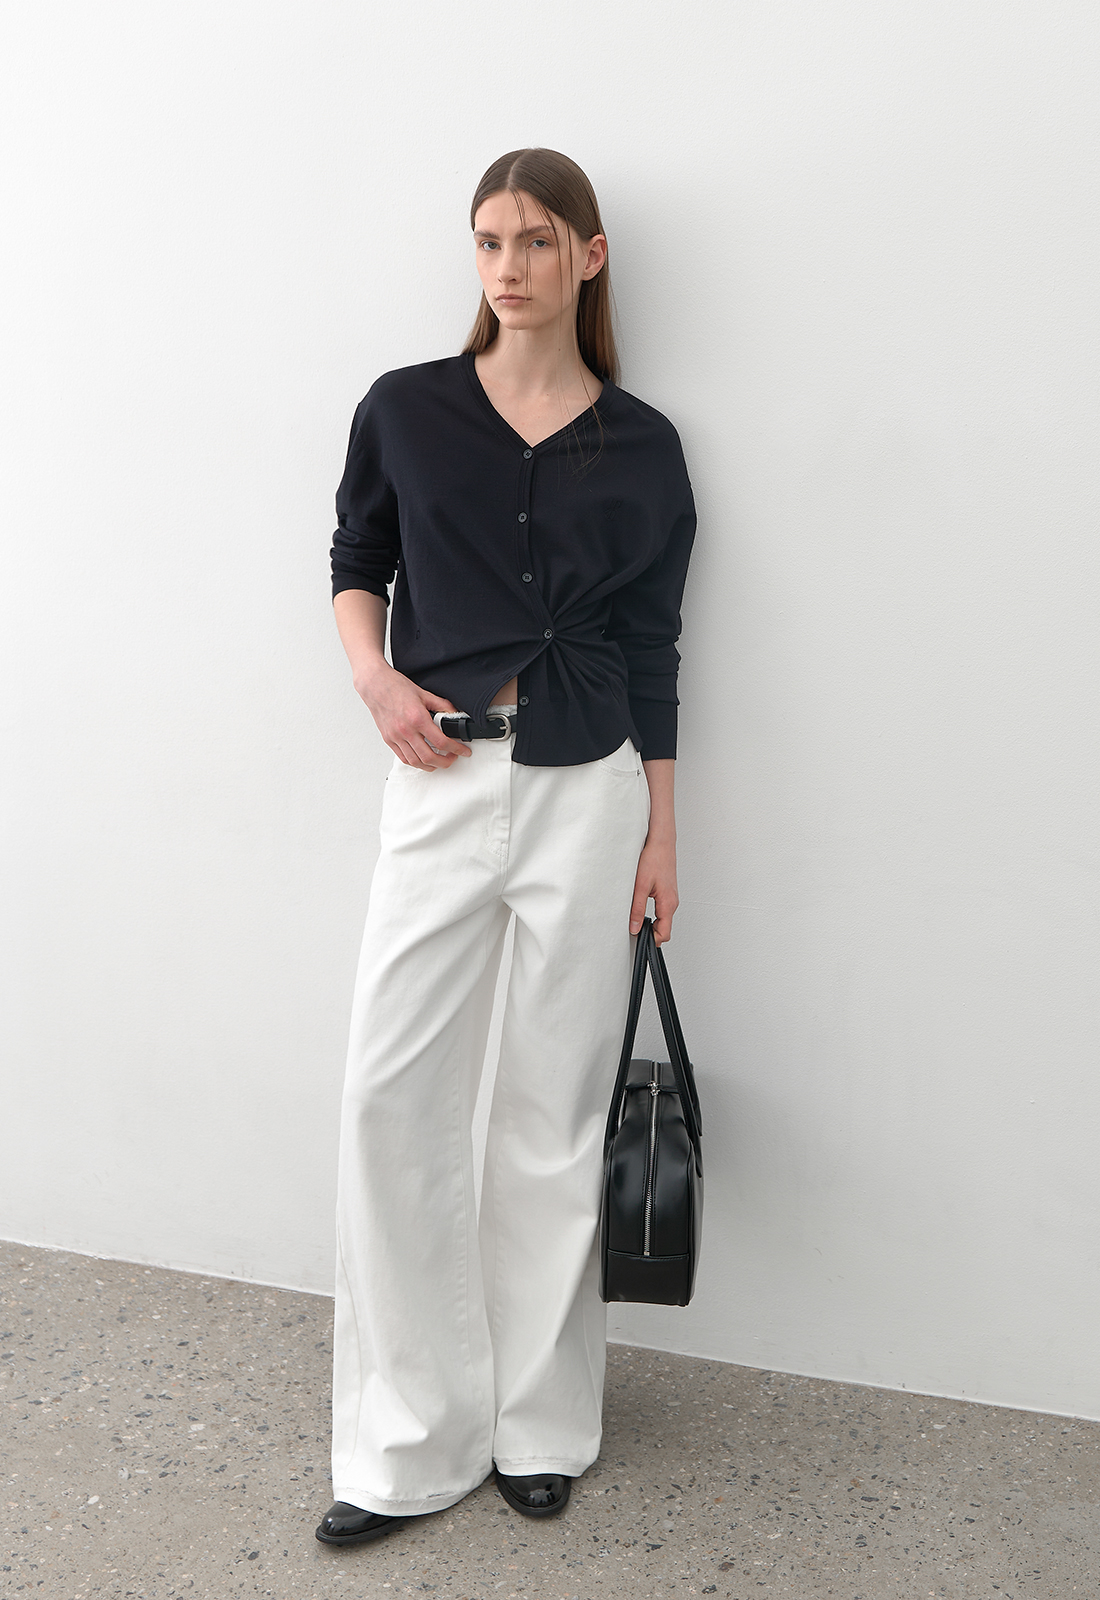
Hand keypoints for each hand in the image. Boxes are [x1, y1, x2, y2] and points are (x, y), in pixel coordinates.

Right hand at [354, 660, 471, 769]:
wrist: (375, 685)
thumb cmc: (395, 686)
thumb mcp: (424, 693)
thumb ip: (441, 705)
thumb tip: (453, 713)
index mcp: (417, 718)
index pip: (441, 741)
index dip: (456, 749)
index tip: (463, 751)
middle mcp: (406, 730)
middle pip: (429, 757)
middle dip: (445, 762)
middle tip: (452, 759)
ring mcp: (395, 737)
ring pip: (415, 761)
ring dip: (430, 766)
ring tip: (439, 761)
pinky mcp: (388, 739)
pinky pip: (403, 758)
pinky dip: (415, 762)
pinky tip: (422, 759)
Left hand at [629, 834, 678, 944]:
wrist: (661, 842)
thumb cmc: (654, 859)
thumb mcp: (641, 886)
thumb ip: (637, 909)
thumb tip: (634, 927)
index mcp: (668, 904)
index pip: (664, 934)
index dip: (651, 940)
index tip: (638, 940)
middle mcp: (672, 902)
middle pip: (664, 928)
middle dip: (650, 933)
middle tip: (634, 930)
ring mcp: (671, 897)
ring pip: (663, 919)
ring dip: (651, 922)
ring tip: (636, 918)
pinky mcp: (667, 892)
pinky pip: (662, 910)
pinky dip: (653, 914)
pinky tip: (641, 907)